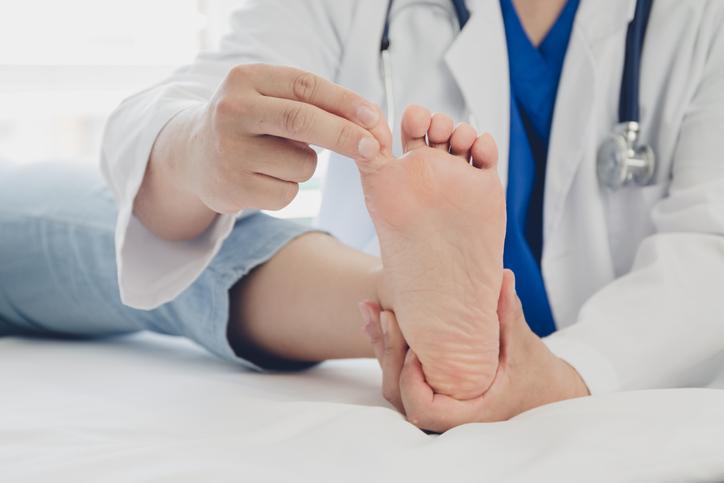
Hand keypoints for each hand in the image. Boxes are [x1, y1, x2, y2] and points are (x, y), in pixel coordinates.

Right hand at [179, 64, 391, 213]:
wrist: (194, 156)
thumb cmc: (251, 123)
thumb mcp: (270, 99)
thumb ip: (312, 103)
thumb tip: (370, 121)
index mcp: (246, 79)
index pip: (305, 86)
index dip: (344, 102)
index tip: (373, 117)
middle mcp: (232, 111)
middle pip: (302, 120)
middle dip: (345, 135)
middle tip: (373, 148)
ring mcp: (229, 151)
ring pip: (302, 164)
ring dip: (306, 166)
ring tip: (278, 159)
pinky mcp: (233, 188)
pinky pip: (288, 193)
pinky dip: (289, 188)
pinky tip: (264, 179)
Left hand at [360, 270, 589, 432]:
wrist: (543, 394)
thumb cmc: (536, 375)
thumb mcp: (524, 346)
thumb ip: (508, 314)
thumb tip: (503, 276)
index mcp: (468, 413)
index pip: (421, 409)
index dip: (410, 381)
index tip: (416, 350)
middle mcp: (445, 413)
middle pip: (399, 394)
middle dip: (388, 353)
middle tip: (385, 315)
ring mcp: (435, 403)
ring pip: (394, 384)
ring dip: (381, 346)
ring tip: (371, 308)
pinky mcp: (431, 388)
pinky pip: (400, 374)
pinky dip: (389, 347)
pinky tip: (377, 316)